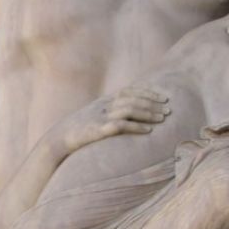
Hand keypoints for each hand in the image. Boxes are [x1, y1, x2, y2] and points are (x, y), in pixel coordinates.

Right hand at [55, 86, 169, 155]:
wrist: (59, 138)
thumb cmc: (79, 129)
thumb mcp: (95, 115)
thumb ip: (111, 112)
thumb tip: (130, 115)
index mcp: (104, 101)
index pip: (130, 91)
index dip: (148, 93)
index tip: (164, 98)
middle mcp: (104, 106)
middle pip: (133, 99)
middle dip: (152, 103)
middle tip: (169, 109)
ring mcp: (101, 117)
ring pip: (129, 110)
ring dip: (148, 114)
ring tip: (162, 119)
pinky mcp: (98, 131)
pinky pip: (120, 126)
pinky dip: (136, 128)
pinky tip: (148, 131)